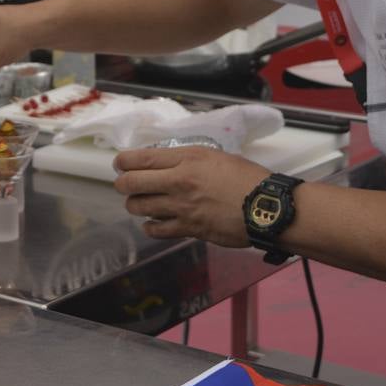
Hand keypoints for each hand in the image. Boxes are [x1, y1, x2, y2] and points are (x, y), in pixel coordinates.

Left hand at [113, 145, 269, 245]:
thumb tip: (165, 164)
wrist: (266, 207)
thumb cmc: (247, 178)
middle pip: (130, 183)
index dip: (122, 161)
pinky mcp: (188, 229)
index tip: (120, 163)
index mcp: (187, 158)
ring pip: (138, 207)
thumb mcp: (216, 156)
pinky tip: (154, 222)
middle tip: (126, 184)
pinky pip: (155, 229)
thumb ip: (188, 159)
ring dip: (135, 204)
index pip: (140, 158)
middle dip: (122, 183)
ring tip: (142, 202)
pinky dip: (150, 226)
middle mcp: (179, 181)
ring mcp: (181, 208)